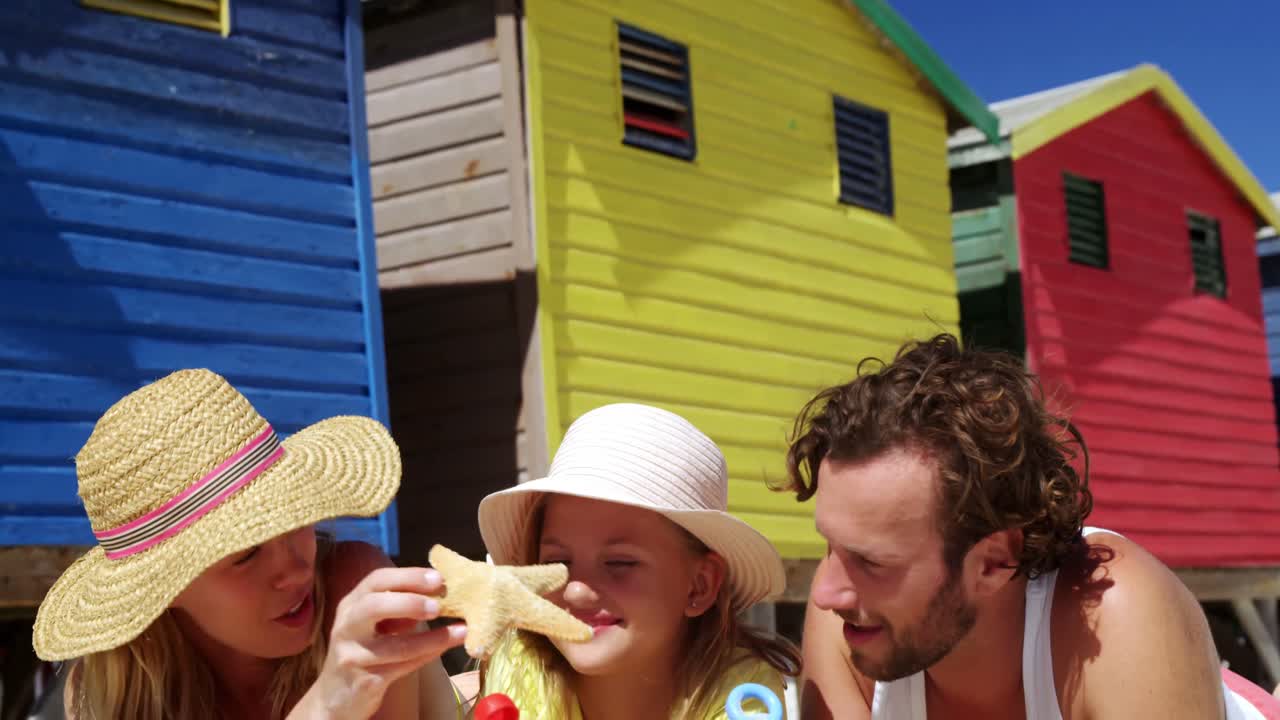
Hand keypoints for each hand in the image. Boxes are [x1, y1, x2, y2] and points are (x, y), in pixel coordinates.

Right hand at [292, 567, 466, 719]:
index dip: (408, 576)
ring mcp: (353, 656)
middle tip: (439, 605)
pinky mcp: (364, 681)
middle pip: (374, 607)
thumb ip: (396, 607)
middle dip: (410, 602)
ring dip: (433, 638)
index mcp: (351, 605)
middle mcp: (347, 627)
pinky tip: (446, 647)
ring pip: (396, 645)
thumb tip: (438, 590)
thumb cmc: (363, 650)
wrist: (336, 696)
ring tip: (461, 630)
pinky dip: (428, 655)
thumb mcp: (372, 624)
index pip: (376, 581)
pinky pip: (402, 667)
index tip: (438, 578)